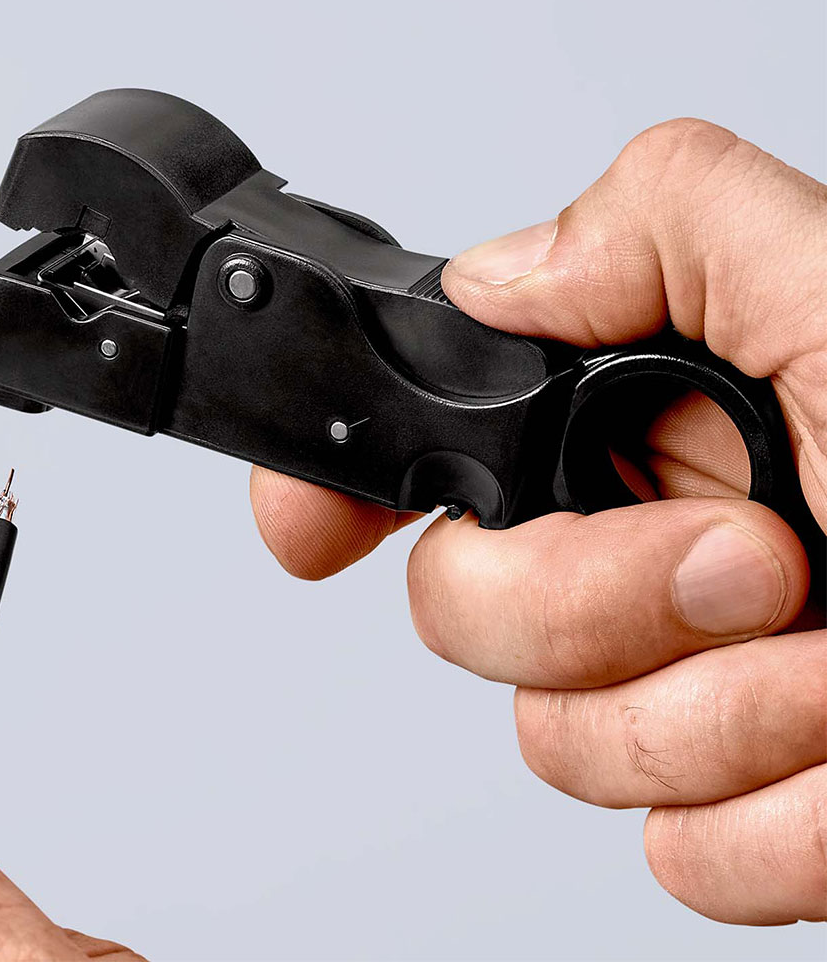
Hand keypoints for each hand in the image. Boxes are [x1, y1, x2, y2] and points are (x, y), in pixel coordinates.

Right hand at [250, 119, 826, 924]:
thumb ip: (666, 228)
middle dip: (598, 598)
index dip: (341, 491)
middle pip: (461, 612)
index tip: (304, 535)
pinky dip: (786, 823)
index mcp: (635, 434)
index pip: (426, 456)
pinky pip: (671, 855)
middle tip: (760, 556)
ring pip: (561, 746)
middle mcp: (632, 557)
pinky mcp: (731, 811)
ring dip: (720, 714)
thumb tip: (500, 273)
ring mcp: (674, 691)